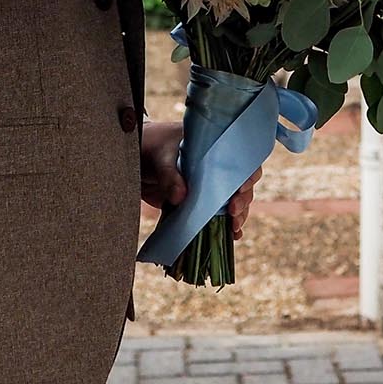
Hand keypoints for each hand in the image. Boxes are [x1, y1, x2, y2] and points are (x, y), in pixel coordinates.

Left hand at [138, 121, 259, 239]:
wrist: (135, 158)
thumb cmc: (151, 148)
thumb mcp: (160, 157)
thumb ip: (170, 176)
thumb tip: (181, 198)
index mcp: (214, 148)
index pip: (241, 158)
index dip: (247, 173)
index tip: (241, 187)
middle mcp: (216, 168)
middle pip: (241, 183)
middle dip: (243, 199)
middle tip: (233, 211)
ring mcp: (209, 187)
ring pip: (232, 201)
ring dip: (238, 215)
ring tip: (234, 228)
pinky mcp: (198, 203)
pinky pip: (216, 215)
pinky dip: (225, 226)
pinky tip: (232, 235)